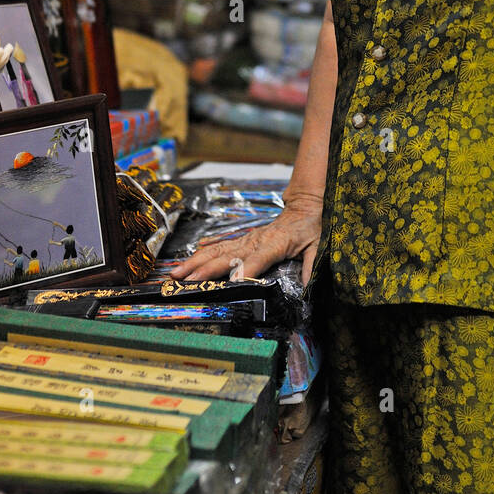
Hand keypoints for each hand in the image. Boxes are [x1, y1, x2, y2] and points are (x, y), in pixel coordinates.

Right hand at [169, 193, 323, 285]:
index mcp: (275, 244)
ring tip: (176, 271)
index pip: (258, 259)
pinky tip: (192, 253)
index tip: (230, 282)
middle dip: (204, 268)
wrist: (306, 205)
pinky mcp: (244, 238)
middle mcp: (256, 240)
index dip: (245, 270)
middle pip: (227, 255)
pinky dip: (206, 248)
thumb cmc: (312, 227)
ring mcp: (247, 238)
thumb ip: (311, 267)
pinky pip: (222, 243)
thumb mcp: (317, 246)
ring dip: (196, 260)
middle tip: (183, 280)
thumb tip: (307, 288)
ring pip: (218, 249)